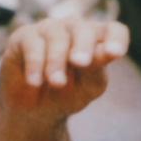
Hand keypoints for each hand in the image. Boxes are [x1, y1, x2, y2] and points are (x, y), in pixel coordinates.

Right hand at [0, 16, 129, 119]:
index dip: (116, 39)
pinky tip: (35, 82)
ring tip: (57, 83)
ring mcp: (49, 30)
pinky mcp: (24, 36)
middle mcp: (74, 29)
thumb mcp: (87, 87)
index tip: (115, 54)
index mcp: (97, 40)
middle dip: (83, 46)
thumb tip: (107, 53)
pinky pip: (32, 44)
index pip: (114, 30)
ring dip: (57, 60)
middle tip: (81, 63)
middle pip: (84, 29)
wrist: (33, 111)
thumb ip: (97, 69)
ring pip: (56, 36)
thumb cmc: (67, 95)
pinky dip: (35, 64)